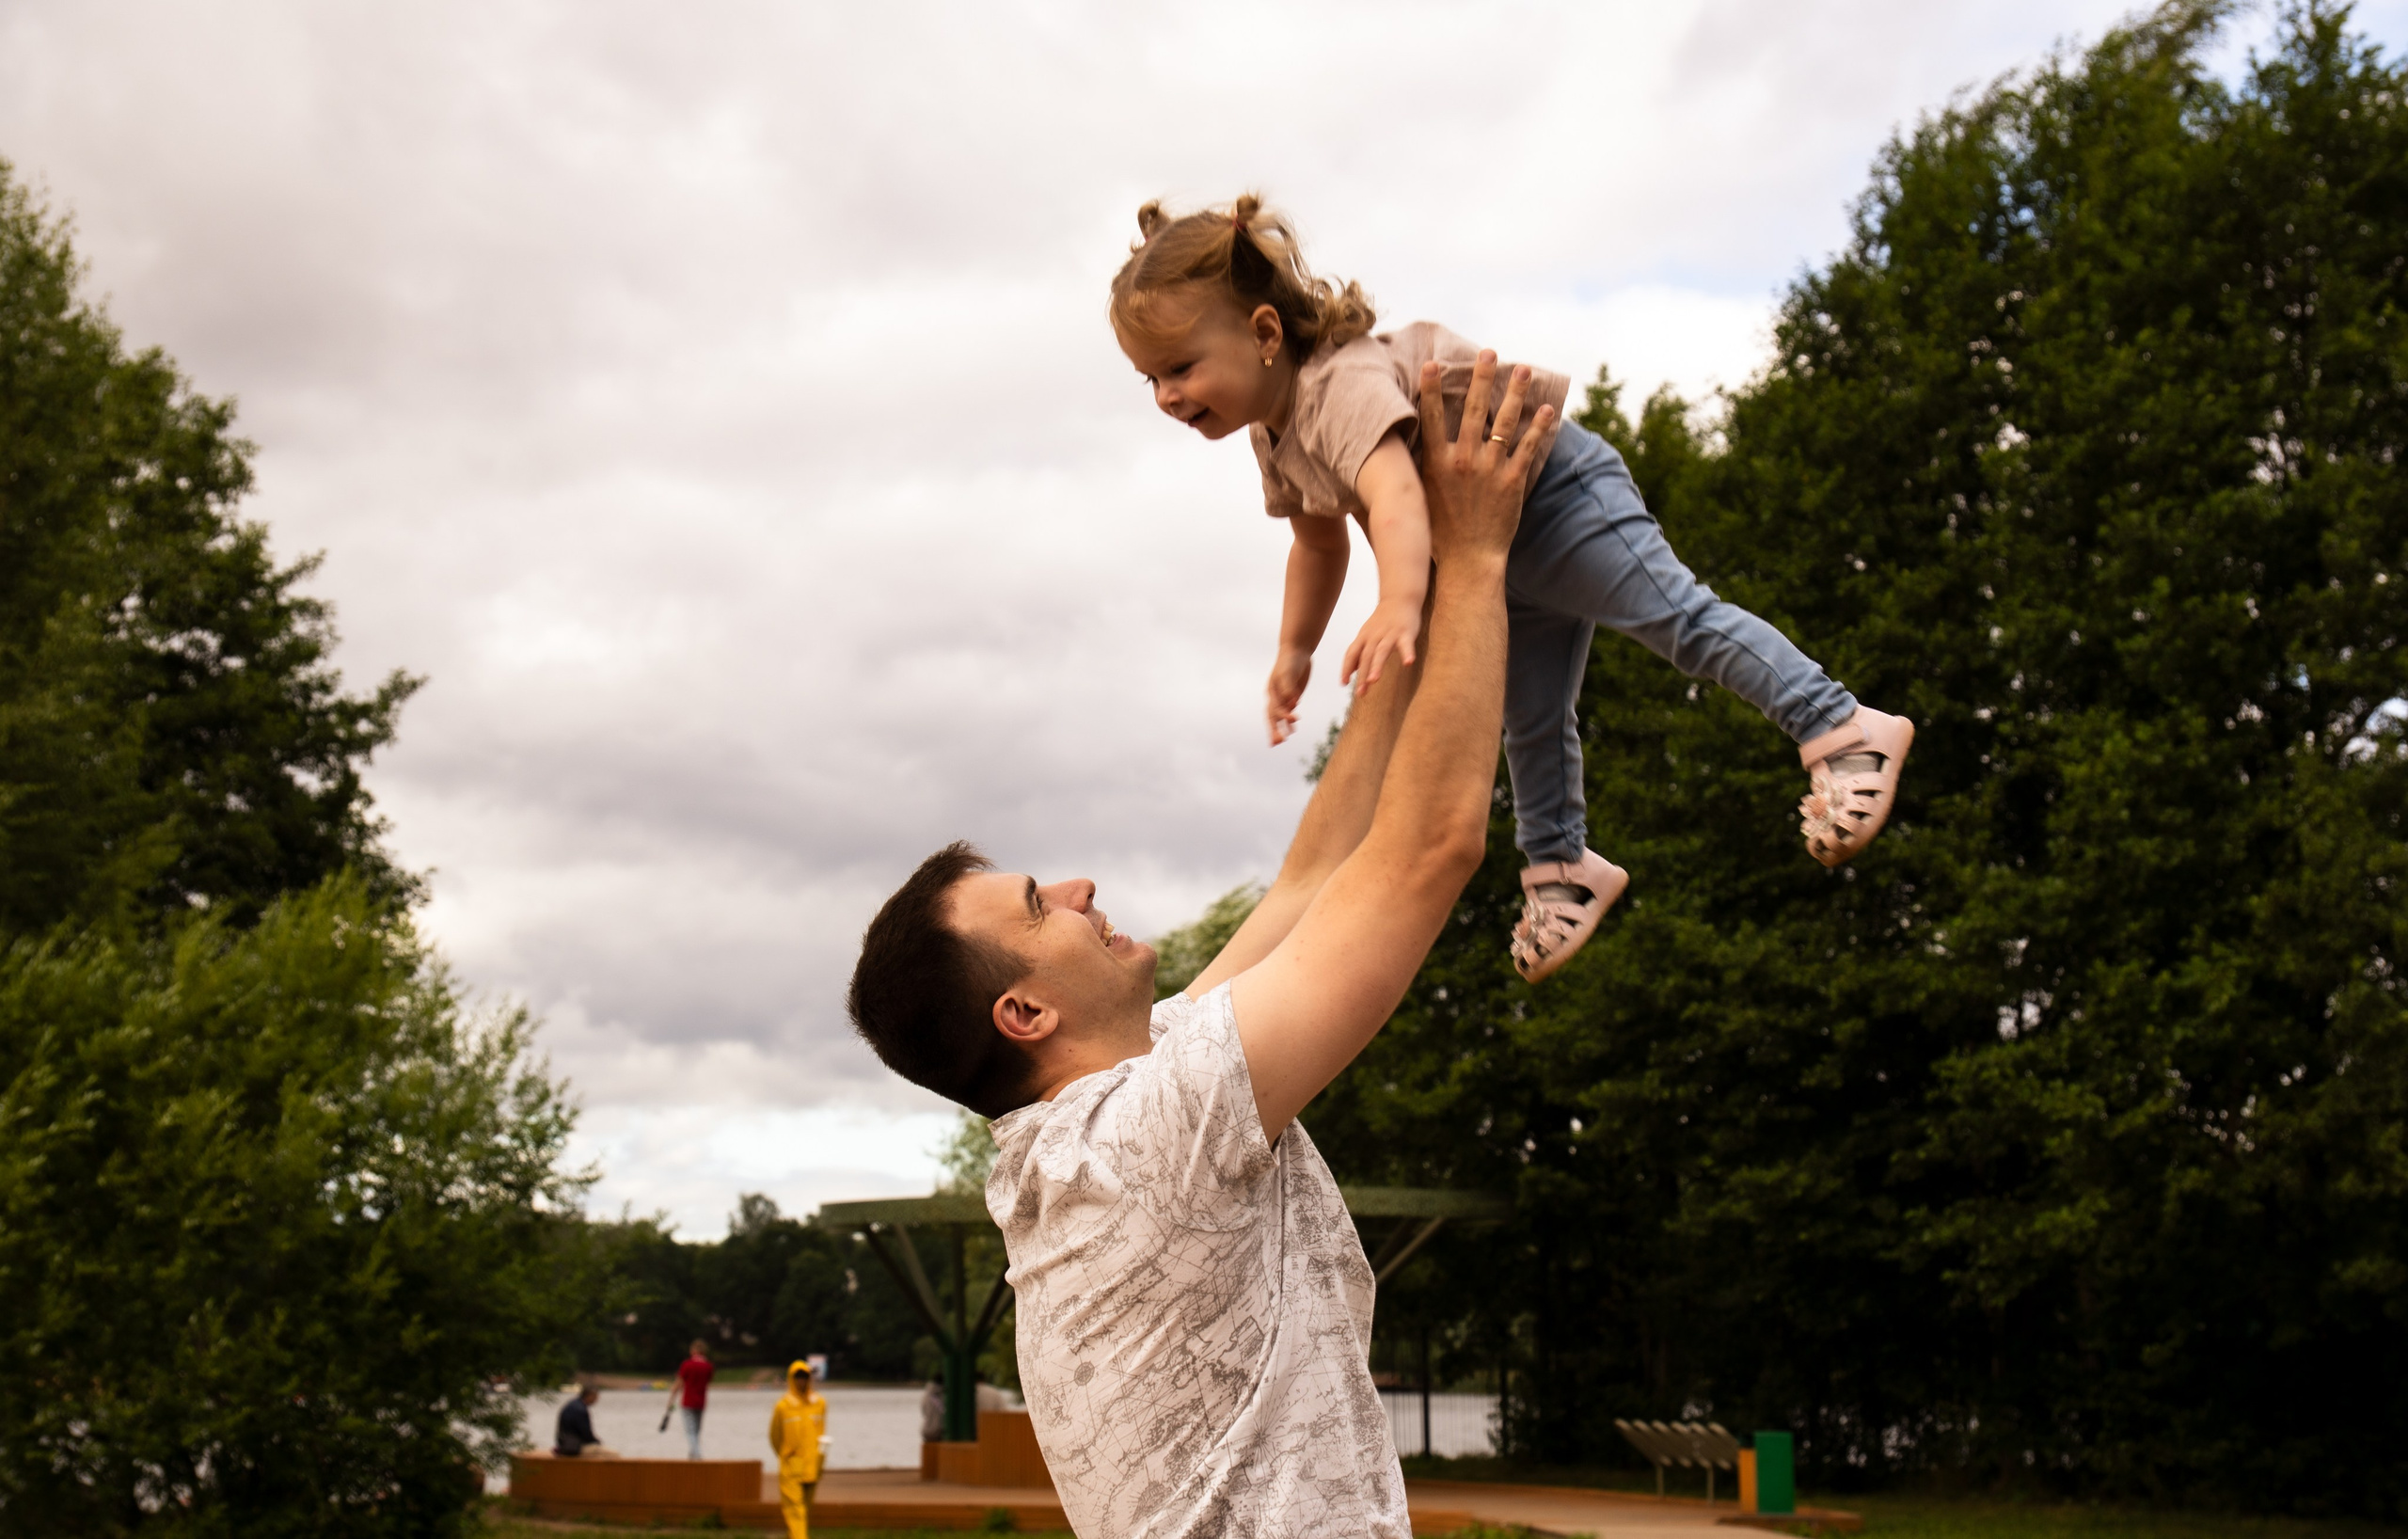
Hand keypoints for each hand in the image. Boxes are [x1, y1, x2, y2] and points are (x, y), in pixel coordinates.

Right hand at [1267, 648, 1310, 744]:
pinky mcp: (1292, 695)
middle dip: (1274, 730)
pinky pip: (1289, 711)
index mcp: (1272, 692)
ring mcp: (1283, 697)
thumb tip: (1291, 702)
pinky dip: (1289, 720)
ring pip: (1280, 716)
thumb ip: (1289, 688)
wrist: (1297, 651)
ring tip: (1284, 739)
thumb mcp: (1288, 673)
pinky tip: (1293, 727)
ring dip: (1281, 727)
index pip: (1275, 709)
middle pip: (1273, 717)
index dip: (1283, 716)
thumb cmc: (1290, 661)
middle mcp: (1275, 696)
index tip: (1294, 720)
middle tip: (1278, 743)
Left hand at [1340, 596, 1421, 689]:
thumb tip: (1350, 671)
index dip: (1346, 668)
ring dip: (1377, 665)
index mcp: (1364, 637)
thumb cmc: (1383, 620)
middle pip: (1366, 656)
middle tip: (1360, 692)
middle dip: (1362, 675)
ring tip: (1373, 680)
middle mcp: (1374, 636)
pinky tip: (1408, 663)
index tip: (1343, 683)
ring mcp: (1390, 633)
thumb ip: (1359, 652)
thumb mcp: (1367, 634)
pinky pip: (1406, 644)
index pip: (1351, 653)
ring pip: (1382, 650)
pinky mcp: (1405, 632)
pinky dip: (1407, 653)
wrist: (1400, 598)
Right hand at [1419, 353, 1550, 564]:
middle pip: (1473, 410)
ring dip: (1515, 393)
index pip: (1432, 417)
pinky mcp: (1512, 482)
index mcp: (1436, 464)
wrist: (1467, 562)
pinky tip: (1548, 408)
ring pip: (1504, 422)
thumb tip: (1388, 465)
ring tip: (1524, 370)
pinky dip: (1539, 427)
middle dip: (1482, 378)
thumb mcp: (1418, 500)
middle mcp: (1462, 461)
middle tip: (1489, 352)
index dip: (1432, 388)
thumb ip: (1413, 475)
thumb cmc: (1438, 535)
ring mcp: (1489, 470)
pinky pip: (1528, 448)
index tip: (1433, 363)